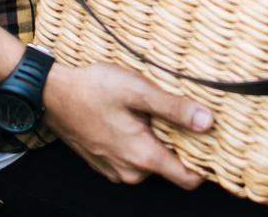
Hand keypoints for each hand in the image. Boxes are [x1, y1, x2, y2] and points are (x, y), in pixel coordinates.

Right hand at [42, 63, 213, 188]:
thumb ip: (174, 108)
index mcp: (143, 157)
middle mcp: (130, 172)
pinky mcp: (105, 163)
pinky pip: (133, 158)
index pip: (189, 178)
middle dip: (180, 144)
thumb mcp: (138, 91)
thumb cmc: (93, 89)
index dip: (207, 163)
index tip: (215, 143)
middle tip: (180, 113)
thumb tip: (208, 121)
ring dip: (157, 140)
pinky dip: (139, 141)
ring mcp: (116, 170)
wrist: (52, 93)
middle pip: (171, 167)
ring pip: (151, 161)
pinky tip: (132, 118)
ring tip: (152, 112)